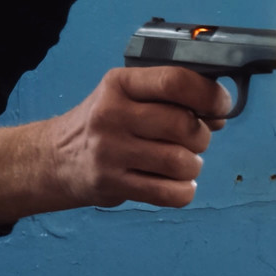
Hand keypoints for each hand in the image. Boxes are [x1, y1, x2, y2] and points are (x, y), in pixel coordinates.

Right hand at [0, 66, 228, 223]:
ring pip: (181, 162)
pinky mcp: (113, 184)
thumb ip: (169, 98)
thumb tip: (218, 113)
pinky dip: (183, 191)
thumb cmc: (102, 124)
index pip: (175, 82)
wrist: (55, 159)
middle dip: (201, 136)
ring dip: (192, 166)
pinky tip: (175, 184)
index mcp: (119, 85)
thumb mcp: (125, 96)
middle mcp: (112, 116)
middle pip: (184, 126)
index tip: (220, 105)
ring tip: (181, 163)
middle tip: (193, 140)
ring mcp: (111, 153)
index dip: (209, 95)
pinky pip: (169, 194)